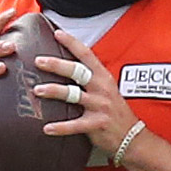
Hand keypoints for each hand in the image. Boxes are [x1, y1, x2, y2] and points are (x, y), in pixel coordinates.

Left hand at [34, 29, 138, 154]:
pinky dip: (59, 127)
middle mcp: (101, 89)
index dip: (72, 43)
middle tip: (39, 61)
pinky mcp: (96, 124)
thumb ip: (90, 78)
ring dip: (53, 91)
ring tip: (37, 90)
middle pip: (77, 71)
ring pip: (73, 95)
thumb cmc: (115, 112)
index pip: (87, 55)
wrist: (132, 136)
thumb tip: (66, 67)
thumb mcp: (107, 89)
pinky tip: (46, 128)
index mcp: (103, 77)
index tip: (57, 33)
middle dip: (56, 65)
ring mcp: (99, 106)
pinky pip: (74, 125)